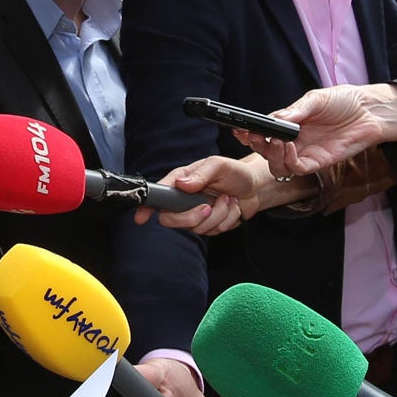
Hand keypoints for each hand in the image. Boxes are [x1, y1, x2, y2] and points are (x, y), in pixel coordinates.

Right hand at [133, 157, 248, 232]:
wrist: (255, 187)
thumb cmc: (235, 172)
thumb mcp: (218, 165)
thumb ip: (200, 174)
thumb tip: (182, 184)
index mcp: (180, 182)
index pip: (157, 196)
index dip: (147, 208)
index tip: (141, 218)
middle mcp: (184, 200)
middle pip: (171, 220)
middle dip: (191, 217)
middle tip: (207, 206)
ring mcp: (195, 214)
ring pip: (196, 228)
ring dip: (218, 215)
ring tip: (227, 199)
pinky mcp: (209, 225)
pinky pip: (213, 231)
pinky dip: (226, 219)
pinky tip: (231, 208)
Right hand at [239, 84, 396, 177]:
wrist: (370, 110)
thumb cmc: (344, 101)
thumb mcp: (315, 99)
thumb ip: (294, 111)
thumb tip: (272, 119)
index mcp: (290, 124)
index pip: (264, 132)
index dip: (249, 133)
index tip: (239, 129)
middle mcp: (295, 141)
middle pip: (266, 152)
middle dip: (256, 146)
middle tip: (255, 137)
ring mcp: (306, 152)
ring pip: (278, 165)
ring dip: (272, 155)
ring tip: (275, 142)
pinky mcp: (319, 162)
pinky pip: (297, 169)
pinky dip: (288, 161)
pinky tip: (290, 147)